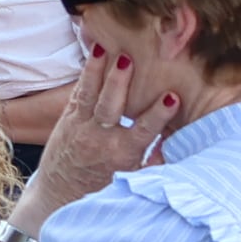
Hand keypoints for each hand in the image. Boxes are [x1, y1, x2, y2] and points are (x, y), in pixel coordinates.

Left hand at [25, 47, 180, 224]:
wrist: (60, 192)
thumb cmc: (104, 184)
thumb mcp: (134, 177)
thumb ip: (155, 159)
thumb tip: (180, 140)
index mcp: (122, 153)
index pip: (143, 130)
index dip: (158, 114)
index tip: (172, 97)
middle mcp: (100, 138)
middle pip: (111, 106)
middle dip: (120, 83)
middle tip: (129, 59)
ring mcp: (81, 126)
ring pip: (90, 94)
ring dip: (97, 71)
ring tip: (104, 48)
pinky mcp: (68, 118)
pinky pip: (78, 92)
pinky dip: (87, 74)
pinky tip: (94, 54)